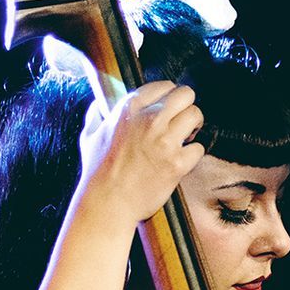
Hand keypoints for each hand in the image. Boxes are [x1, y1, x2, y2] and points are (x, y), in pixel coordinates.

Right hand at [75, 80, 205, 226]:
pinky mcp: (177, 163)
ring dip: (193, 126)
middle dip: (186, 106)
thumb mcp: (90, 136)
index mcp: (129, 109)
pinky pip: (199, 147)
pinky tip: (182, 160)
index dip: (169, 96)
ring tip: (184, 137)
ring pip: (196, 115)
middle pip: (185, 95)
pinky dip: (193, 154)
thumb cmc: (97, 172)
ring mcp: (164, 141)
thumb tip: (100, 104)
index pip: (164, 85)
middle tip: (182, 120)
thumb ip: (97, 115)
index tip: (168, 107)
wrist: (108, 203)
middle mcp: (149, 120)